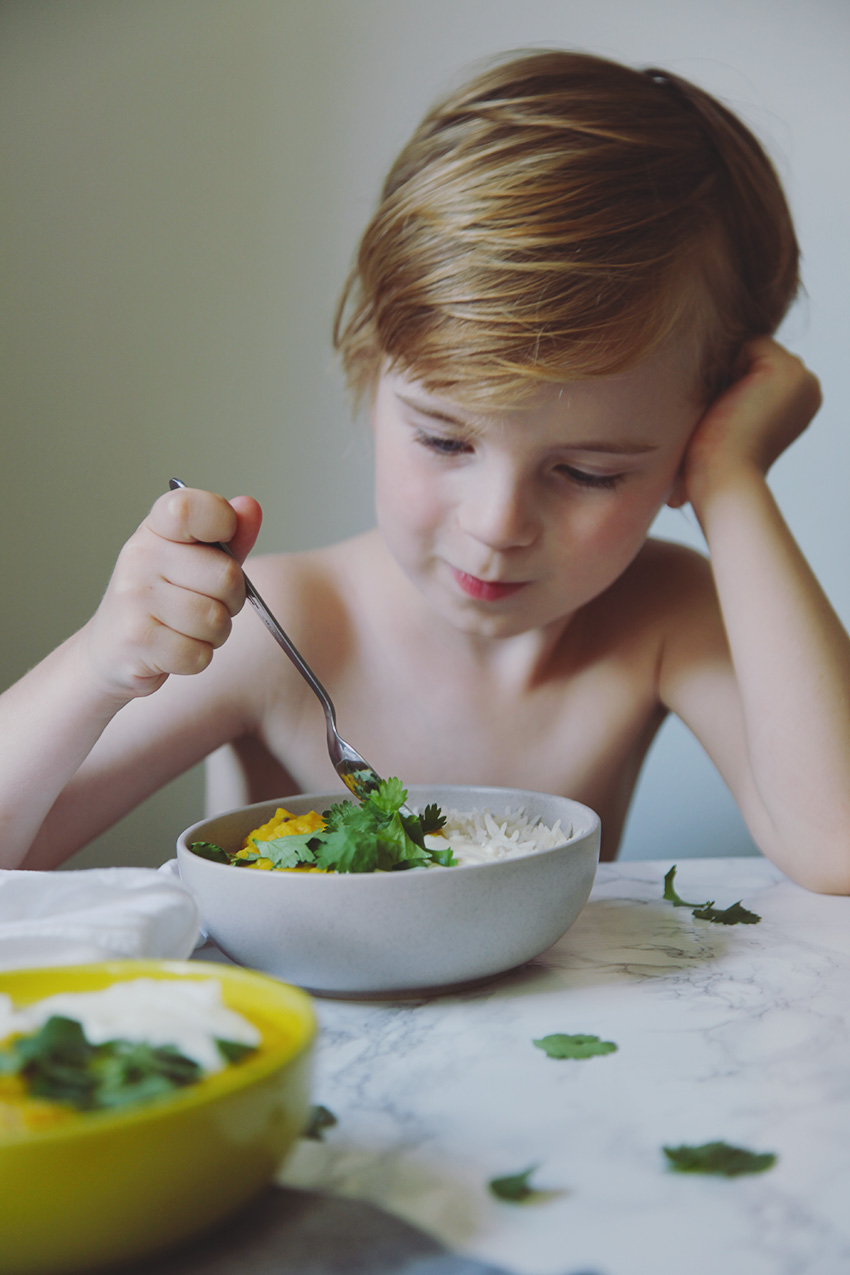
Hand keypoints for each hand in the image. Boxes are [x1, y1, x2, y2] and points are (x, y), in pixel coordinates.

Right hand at [79, 487, 262, 702]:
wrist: (110, 649)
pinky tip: (175, 648)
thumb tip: (251, 506)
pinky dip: (197, 658)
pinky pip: (199, 654)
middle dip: (231, 601)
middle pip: (226, 576)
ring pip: (216, 620)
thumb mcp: (194, 562)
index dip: (222, 521)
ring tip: (188, 628)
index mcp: (156, 530)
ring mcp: (134, 597)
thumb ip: (229, 537)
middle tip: (205, 603)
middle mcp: (140, 557)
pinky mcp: (136, 640)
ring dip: (215, 634)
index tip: (223, 539)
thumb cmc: (162, 600)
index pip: (190, 508)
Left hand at [669, 338, 821, 509]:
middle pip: (761, 354)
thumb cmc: (720, 458)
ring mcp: (802, 377)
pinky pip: (750, 345)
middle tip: (732, 416)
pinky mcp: (785, 370)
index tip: (735, 418)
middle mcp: (810, 387)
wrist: (726, 477)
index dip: (739, 384)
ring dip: (735, 374)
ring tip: (732, 411)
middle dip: (739, 376)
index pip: (764, 365)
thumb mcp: (740, 419)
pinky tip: (733, 402)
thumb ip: (745, 390)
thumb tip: (729, 372)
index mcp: (803, 400)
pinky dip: (732, 368)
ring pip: (756, 348)